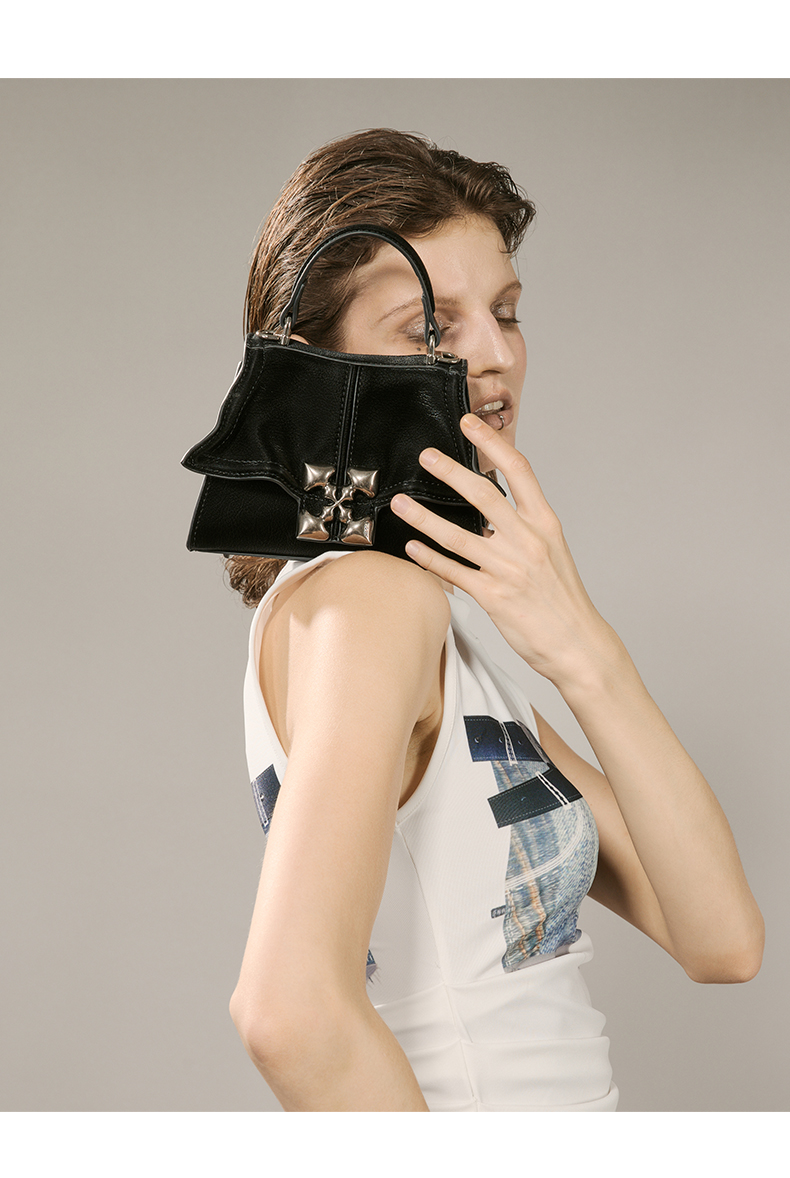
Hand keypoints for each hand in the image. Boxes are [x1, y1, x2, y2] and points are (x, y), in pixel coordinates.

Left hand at [390, 413, 618, 690]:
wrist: (577, 643)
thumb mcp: (552, 550)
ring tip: (401, 503)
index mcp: (544, 523)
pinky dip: (430, 558)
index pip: (519, 470)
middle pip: (483, 495)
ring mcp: (509, 568)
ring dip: (424, 517)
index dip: (493, 443)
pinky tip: (413, 547)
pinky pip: (454, 572)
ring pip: (458, 535)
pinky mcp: (494, 596)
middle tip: (426, 456)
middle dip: (451, 471)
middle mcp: (527, 541)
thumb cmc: (562, 598)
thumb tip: (491, 504)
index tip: (470, 424)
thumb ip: (524, 525)